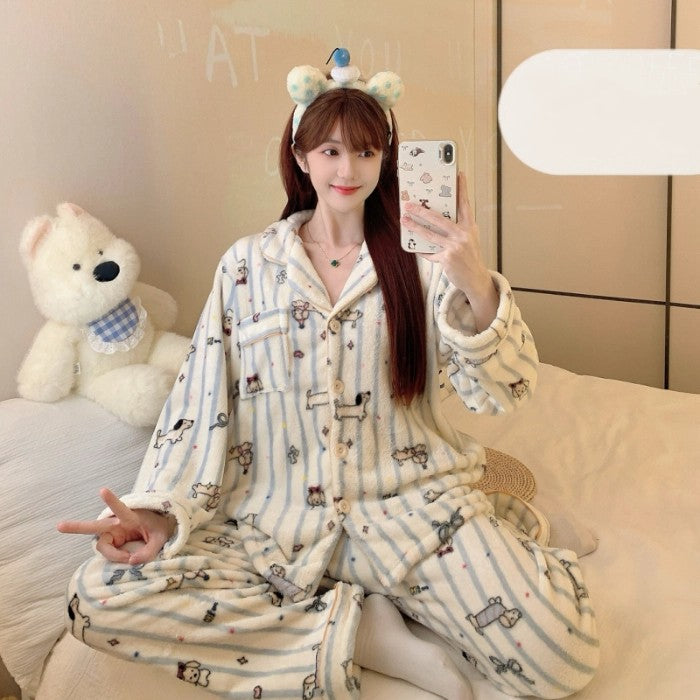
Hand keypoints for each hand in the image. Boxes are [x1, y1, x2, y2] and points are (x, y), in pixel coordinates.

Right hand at [57, 488, 173, 564]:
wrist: (159, 529)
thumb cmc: (160, 528)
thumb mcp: (161, 538)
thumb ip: (149, 551)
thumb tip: (131, 561)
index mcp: (131, 517)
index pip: (120, 508)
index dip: (111, 501)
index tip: (102, 490)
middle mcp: (118, 524)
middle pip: (95, 526)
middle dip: (76, 527)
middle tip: (59, 526)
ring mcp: (113, 533)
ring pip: (102, 546)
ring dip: (113, 555)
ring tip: (128, 558)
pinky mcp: (112, 542)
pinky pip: (108, 553)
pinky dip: (115, 558)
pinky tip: (125, 558)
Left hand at [402, 171, 498, 330]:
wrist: (476, 279)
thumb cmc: (470, 257)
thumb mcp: (469, 239)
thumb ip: (457, 228)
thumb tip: (436, 219)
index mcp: (470, 227)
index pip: (465, 204)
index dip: (462, 188)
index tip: (459, 173)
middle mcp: (463, 234)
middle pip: (439, 218)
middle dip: (422, 210)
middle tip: (409, 204)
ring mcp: (455, 246)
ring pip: (430, 234)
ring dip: (414, 226)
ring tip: (404, 220)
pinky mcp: (447, 258)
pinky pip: (429, 252)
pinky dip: (422, 250)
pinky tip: (413, 246)